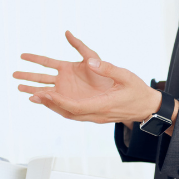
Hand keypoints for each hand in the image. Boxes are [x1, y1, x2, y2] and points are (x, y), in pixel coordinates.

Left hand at [14, 31, 164, 124]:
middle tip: (31, 95)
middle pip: (67, 112)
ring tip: (36, 97)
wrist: (147, 107)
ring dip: (52, 106)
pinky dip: (61, 107)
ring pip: (69, 114)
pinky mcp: (96, 114)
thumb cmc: (138, 91)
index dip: (57, 101)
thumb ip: (107, 68)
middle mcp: (96, 114)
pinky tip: (53, 101)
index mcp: (102, 106)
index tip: (44, 93)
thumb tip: (89, 61)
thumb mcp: (125, 75)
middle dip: (49, 104)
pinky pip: (75, 113)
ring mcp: (95, 116)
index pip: (74, 107)